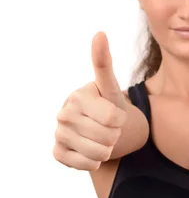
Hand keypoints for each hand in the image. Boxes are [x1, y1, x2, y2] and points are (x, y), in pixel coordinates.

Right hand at [53, 32, 127, 170]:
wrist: (100, 130)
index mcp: (79, 96)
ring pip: (98, 153)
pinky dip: (94, 161)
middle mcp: (65, 113)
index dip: (121, 121)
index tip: (115, 115)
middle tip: (109, 129)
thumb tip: (100, 33)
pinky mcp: (58, 152)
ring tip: (102, 140)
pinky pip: (85, 164)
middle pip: (107, 137)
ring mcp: (59, 133)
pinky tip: (91, 151)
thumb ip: (104, 63)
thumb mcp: (111, 88)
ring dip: (107, 150)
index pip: (113, 119)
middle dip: (114, 136)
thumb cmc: (108, 106)